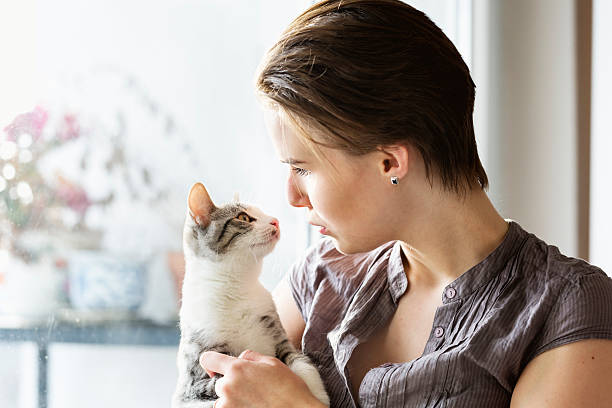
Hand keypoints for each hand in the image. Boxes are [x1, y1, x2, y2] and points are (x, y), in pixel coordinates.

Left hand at [199, 349, 324, 407]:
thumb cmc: (288, 388)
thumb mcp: (272, 363)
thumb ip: (251, 357)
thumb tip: (241, 358)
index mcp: (237, 368)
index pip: (208, 359)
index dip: (211, 362)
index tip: (215, 369)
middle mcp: (228, 387)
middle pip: (219, 383)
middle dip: (232, 385)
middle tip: (252, 389)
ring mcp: (227, 405)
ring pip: (223, 400)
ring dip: (233, 400)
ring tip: (255, 400)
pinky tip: (253, 406)